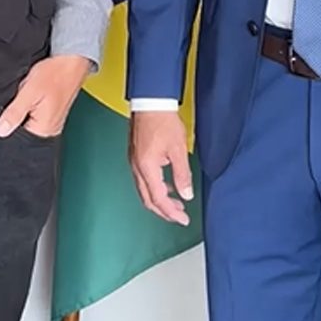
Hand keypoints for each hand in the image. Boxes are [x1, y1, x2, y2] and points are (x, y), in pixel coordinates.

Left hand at [0, 55, 91, 138]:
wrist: (71, 60)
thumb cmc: (55, 73)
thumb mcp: (29, 92)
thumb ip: (14, 113)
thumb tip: (1, 131)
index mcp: (44, 129)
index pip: (16, 137)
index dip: (7, 121)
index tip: (10, 106)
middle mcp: (50, 129)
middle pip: (22, 129)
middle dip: (16, 114)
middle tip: (23, 96)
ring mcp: (52, 121)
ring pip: (28, 120)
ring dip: (24, 107)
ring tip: (31, 93)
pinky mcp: (52, 112)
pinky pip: (35, 113)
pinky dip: (31, 104)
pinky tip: (34, 93)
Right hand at [129, 111, 192, 225]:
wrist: (150, 101)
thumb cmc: (162, 120)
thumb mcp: (178, 149)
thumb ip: (182, 174)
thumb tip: (186, 193)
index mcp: (146, 167)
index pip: (158, 199)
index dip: (171, 212)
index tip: (183, 219)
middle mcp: (136, 167)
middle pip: (148, 199)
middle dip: (164, 211)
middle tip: (179, 216)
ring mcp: (134, 161)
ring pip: (144, 190)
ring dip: (160, 199)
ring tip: (176, 202)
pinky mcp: (136, 155)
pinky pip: (143, 179)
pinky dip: (155, 187)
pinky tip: (167, 184)